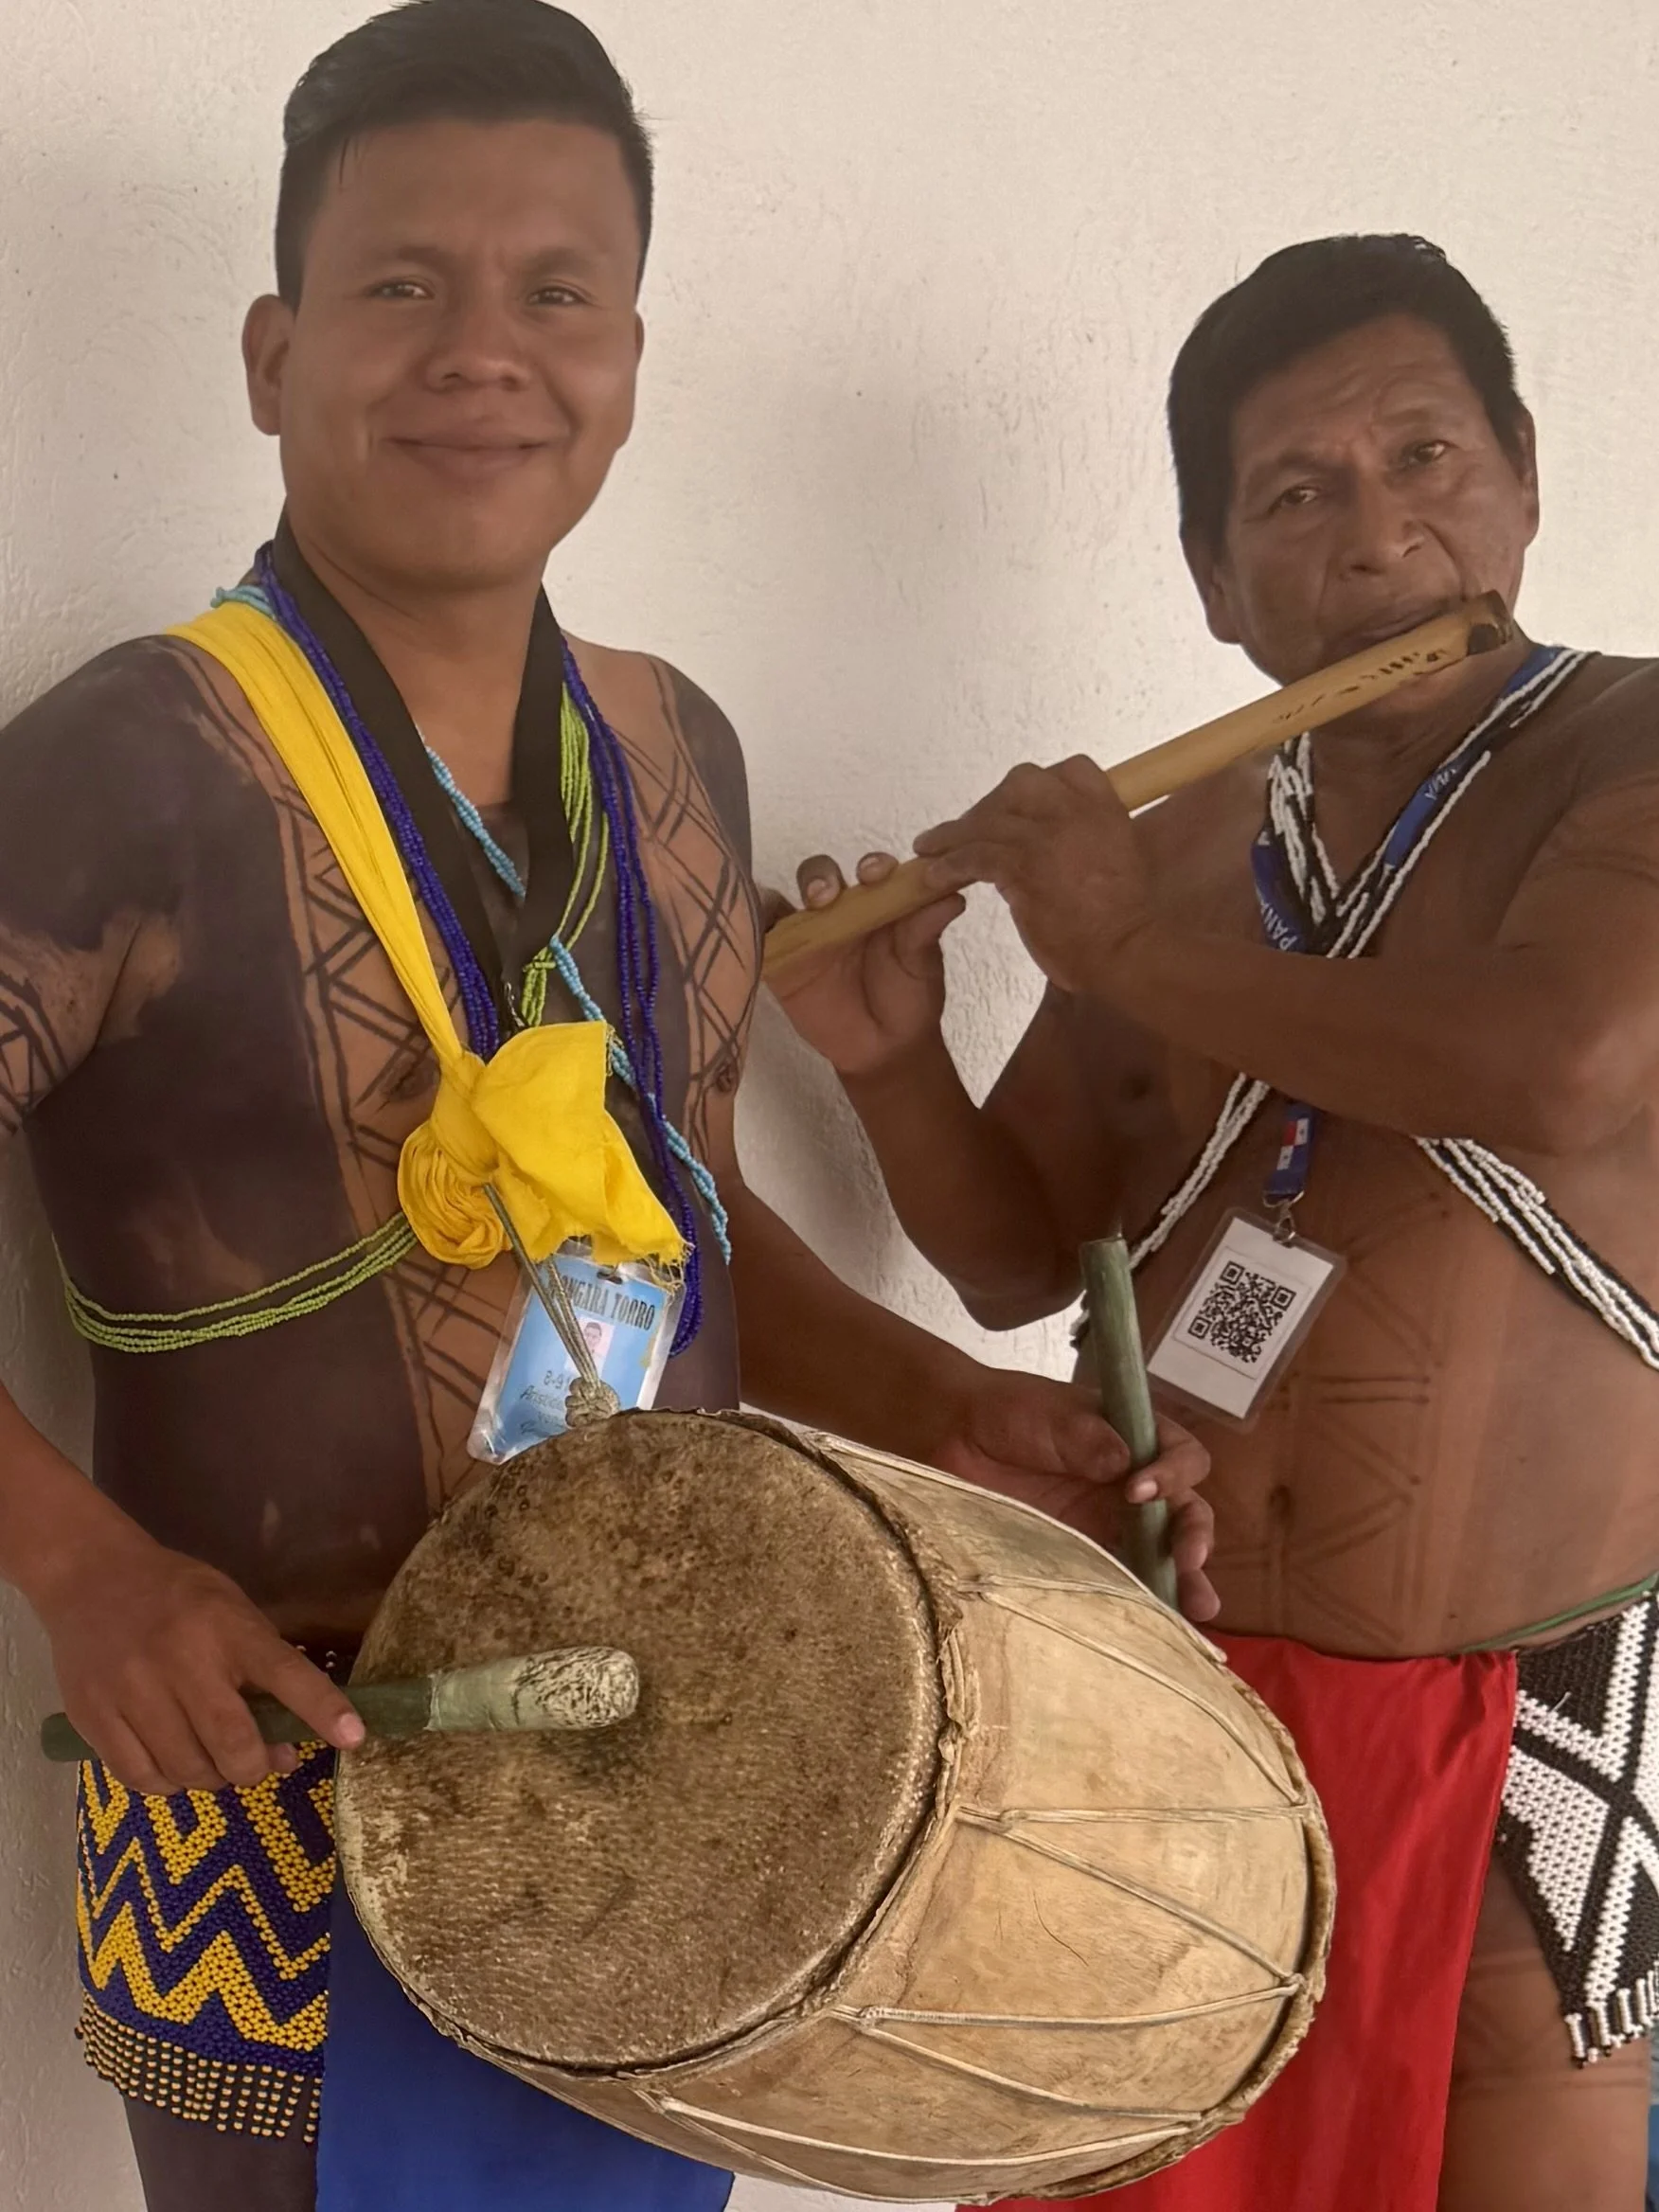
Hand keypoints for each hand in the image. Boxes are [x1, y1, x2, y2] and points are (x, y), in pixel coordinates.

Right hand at [33, 1521, 364, 1793]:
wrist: (90, 1577)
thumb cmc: (177, 1595)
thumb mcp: (231, 1610)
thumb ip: (262, 1670)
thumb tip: (287, 1747)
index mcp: (226, 1627)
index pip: (285, 1672)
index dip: (322, 1708)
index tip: (354, 1736)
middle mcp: (181, 1659)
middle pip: (231, 1742)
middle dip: (253, 1767)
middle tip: (255, 1762)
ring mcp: (131, 1690)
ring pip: (185, 1769)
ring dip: (210, 1778)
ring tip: (212, 1760)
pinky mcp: (93, 1716)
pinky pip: (140, 1777)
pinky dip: (167, 1783)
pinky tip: (173, 1765)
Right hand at [763, 852, 964, 1078]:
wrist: (885, 1049)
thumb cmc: (908, 999)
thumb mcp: (922, 965)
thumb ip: (927, 929)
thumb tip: (954, 896)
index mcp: (877, 902)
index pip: (869, 870)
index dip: (871, 865)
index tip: (875, 874)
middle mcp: (840, 909)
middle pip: (821, 875)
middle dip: (822, 877)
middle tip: (828, 896)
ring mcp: (807, 931)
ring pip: (789, 896)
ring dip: (783, 903)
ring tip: (806, 909)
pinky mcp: (781, 958)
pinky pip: (760, 932)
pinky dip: (751, 918)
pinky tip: (749, 915)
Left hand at [913, 758, 1152, 995]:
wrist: (1124, 950)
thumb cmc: (1122, 920)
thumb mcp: (1121, 860)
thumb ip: (1091, 838)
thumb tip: (1063, 842)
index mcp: (1106, 807)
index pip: (1069, 769)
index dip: (1040, 786)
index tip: (1020, 807)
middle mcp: (1076, 811)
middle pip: (1021, 783)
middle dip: (992, 804)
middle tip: (973, 829)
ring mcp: (1047, 835)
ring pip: (987, 819)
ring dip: (954, 834)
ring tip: (930, 849)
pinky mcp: (1023, 866)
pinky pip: (974, 854)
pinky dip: (950, 864)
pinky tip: (936, 877)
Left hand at [925, 1365, 1217, 1621]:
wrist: (954, 1437)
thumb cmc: (1008, 1412)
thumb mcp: (1049, 1412)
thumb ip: (1086, 1436)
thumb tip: (1126, 1463)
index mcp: (1136, 1441)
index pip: (1182, 1457)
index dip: (1173, 1474)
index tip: (1139, 1489)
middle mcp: (1132, 1487)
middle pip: (1184, 1514)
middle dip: (1194, 1538)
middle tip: (1190, 1560)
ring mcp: (1108, 1525)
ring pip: (1159, 1556)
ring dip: (1183, 1581)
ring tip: (1199, 1608)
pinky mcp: (1081, 1556)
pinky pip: (1117, 1581)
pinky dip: (1137, 1601)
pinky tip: (1152, 1624)